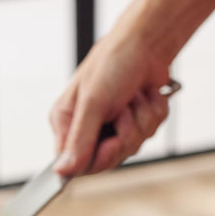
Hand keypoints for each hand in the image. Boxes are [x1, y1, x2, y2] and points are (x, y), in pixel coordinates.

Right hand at [49, 28, 171, 176]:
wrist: (148, 42)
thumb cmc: (114, 63)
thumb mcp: (93, 103)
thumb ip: (79, 140)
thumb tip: (61, 172)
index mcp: (66, 122)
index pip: (75, 164)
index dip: (98, 158)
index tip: (112, 143)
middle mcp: (87, 128)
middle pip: (107, 160)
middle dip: (124, 134)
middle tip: (124, 111)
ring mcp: (113, 126)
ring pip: (132, 147)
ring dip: (141, 120)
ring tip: (134, 97)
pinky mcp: (135, 122)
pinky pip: (149, 134)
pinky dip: (153, 114)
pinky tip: (147, 94)